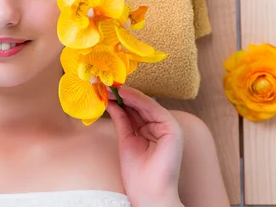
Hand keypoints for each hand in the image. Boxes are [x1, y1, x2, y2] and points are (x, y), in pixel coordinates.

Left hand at [106, 85, 183, 206]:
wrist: (148, 192)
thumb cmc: (138, 173)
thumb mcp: (125, 139)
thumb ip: (121, 120)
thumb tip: (111, 103)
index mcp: (152, 130)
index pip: (135, 109)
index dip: (120, 99)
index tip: (103, 89)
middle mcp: (161, 126)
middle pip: (140, 105)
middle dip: (121, 94)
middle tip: (103, 83)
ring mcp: (168, 127)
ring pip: (145, 104)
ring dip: (127, 93)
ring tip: (110, 86)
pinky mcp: (172, 128)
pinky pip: (152, 109)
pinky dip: (137, 99)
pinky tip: (123, 93)